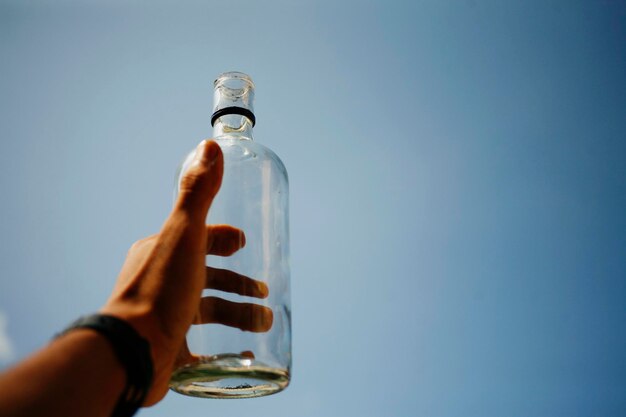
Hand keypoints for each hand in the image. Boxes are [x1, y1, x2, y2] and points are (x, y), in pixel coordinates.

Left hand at [100, 140, 272, 405]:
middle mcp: (161, 281)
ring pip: (209, 312)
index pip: (199, 239)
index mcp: (162, 252)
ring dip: (240, 315)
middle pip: (209, 277)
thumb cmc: (160, 290)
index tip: (245, 245)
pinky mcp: (169, 349)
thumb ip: (198, 193)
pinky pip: (202, 349)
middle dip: (238, 282)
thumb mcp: (184, 235)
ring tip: (265, 322)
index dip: (224, 239)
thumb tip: (210, 146)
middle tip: (263, 291)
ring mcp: (164, 316)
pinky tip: (245, 352)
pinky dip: (225, 349)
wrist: (131, 354)